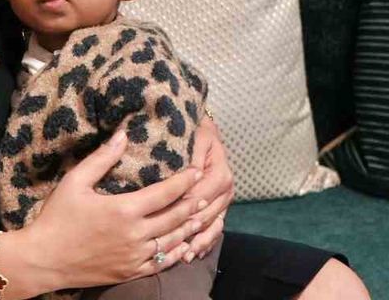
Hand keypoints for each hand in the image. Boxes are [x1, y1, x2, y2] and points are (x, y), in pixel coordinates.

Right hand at [20, 130, 202, 289]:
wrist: (44, 260)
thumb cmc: (56, 218)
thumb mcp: (75, 182)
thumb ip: (102, 158)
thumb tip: (123, 134)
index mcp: (124, 209)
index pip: (166, 192)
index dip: (184, 180)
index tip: (196, 170)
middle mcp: (135, 234)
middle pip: (175, 216)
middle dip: (192, 202)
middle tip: (205, 191)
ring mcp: (135, 256)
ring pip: (173, 241)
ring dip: (189, 227)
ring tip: (201, 215)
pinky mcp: (130, 272)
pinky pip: (162, 263)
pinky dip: (177, 253)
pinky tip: (184, 245)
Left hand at [182, 116, 232, 260]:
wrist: (206, 132)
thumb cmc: (196, 134)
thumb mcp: (196, 139)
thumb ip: (192, 158)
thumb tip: (190, 175)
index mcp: (220, 175)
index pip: (199, 197)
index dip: (182, 209)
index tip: (162, 221)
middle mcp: (226, 190)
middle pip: (206, 215)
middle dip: (189, 232)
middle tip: (170, 246)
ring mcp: (224, 201)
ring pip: (212, 226)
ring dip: (199, 242)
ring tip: (184, 256)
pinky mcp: (220, 207)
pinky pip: (216, 228)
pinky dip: (206, 242)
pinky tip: (194, 254)